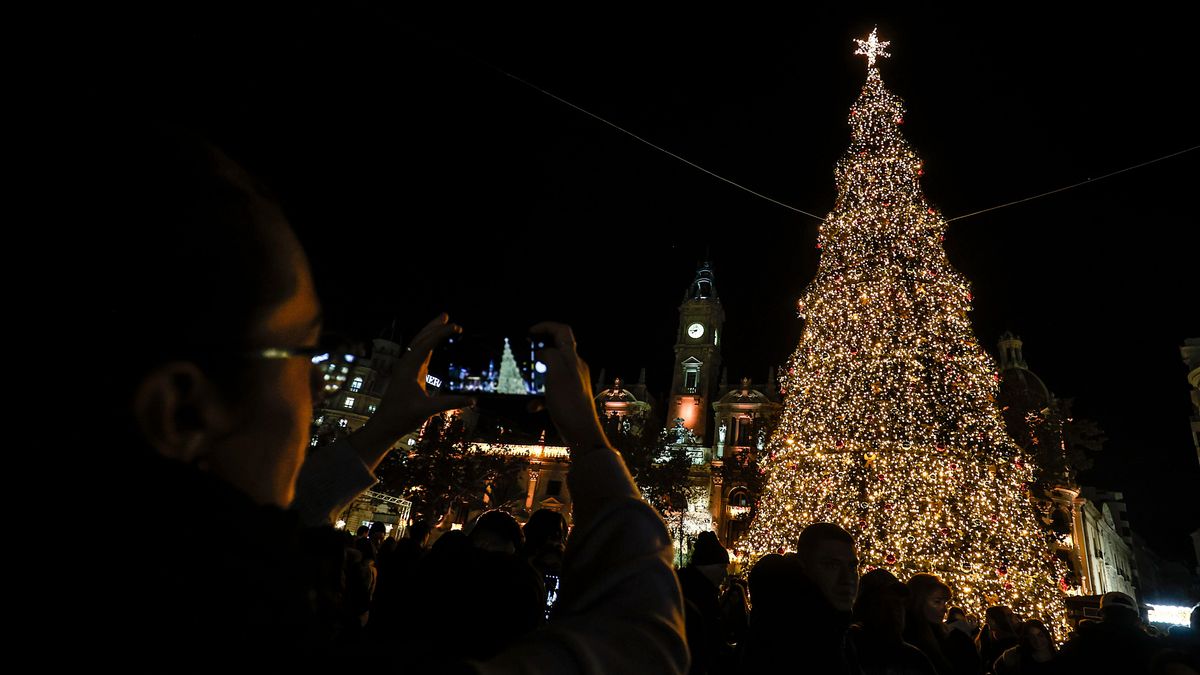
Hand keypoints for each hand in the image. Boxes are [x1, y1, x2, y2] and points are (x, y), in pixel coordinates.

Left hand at [373, 313, 473, 436]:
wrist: (385, 425)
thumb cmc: (403, 417)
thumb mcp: (427, 410)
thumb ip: (450, 403)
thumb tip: (473, 400)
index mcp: (408, 368)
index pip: (426, 344)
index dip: (441, 333)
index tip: (457, 327)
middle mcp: (406, 364)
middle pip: (420, 339)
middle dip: (433, 326)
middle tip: (447, 315)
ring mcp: (406, 368)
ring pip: (418, 344)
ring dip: (429, 332)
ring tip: (442, 322)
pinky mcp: (408, 374)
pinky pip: (418, 354)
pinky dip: (428, 344)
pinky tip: (433, 343)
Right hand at [529, 322, 608, 449]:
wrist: (582, 433)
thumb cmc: (569, 403)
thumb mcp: (556, 374)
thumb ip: (550, 356)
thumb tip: (543, 352)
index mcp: (573, 359)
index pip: (562, 332)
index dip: (546, 326)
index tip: (529, 333)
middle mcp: (575, 368)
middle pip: (557, 350)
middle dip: (540, 353)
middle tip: (526, 358)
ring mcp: (573, 383)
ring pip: (551, 372)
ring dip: (538, 377)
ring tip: (528, 385)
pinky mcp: (568, 398)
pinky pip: (551, 392)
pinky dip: (540, 397)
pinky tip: (532, 407)